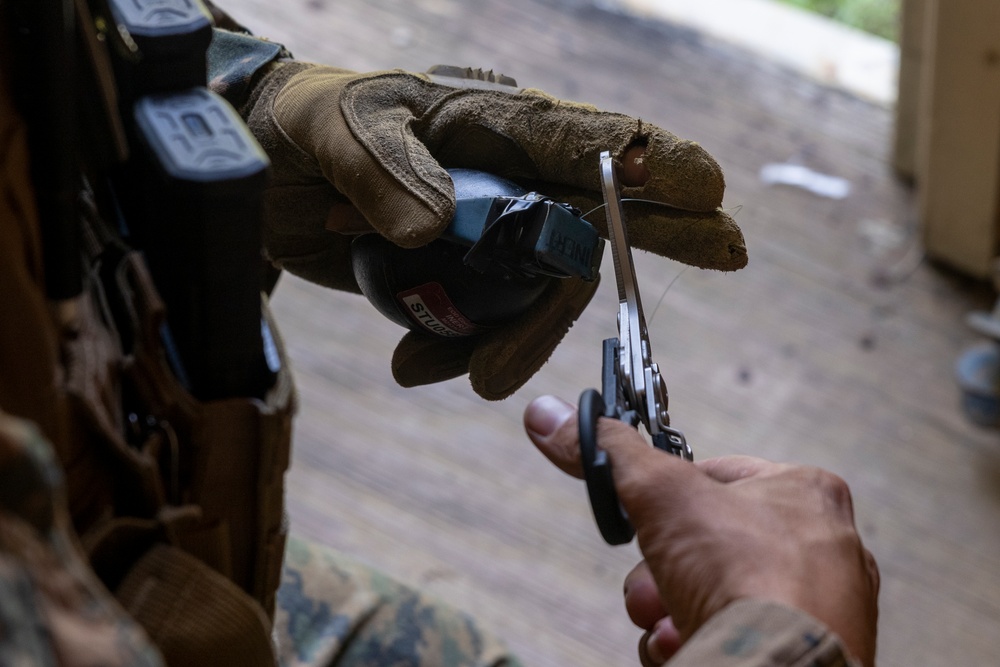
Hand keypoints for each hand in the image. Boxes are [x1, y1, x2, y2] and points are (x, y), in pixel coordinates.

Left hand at [242, 58, 747, 398]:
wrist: (259, 173)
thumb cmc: (301, 125)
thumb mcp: (331, 129)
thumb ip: (383, 170)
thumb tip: (438, 228)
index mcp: (487, 121)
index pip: (580, 138)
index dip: (651, 159)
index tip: (708, 186)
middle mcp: (503, 173)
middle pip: (598, 207)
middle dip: (665, 230)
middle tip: (729, 250)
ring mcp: (484, 226)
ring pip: (538, 285)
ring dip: (515, 337)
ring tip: (469, 378)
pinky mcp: (455, 270)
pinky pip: (484, 317)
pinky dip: (459, 351)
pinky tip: (418, 368)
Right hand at [523, 396, 879, 665]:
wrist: (778, 665)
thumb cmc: (742, 571)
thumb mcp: (661, 492)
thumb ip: (608, 452)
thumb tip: (550, 416)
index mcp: (807, 493)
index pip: (720, 476)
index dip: (669, 498)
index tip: (644, 518)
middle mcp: (825, 548)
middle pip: (711, 545)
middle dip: (663, 570)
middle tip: (649, 587)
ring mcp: (820, 608)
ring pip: (720, 596)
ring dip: (674, 610)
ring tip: (666, 624)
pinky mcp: (809, 653)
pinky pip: (739, 636)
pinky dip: (702, 641)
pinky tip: (688, 646)